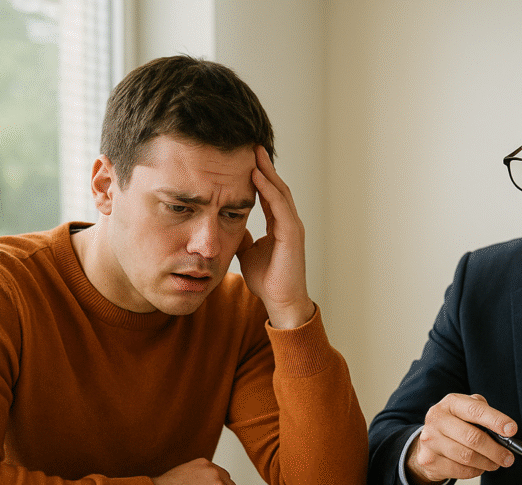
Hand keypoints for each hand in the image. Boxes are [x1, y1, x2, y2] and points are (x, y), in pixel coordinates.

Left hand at [236, 146, 315, 328]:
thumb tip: (229, 226)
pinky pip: (280, 205)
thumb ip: (242, 237)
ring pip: (280, 191)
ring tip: (254, 153)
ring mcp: (292, 227)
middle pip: (276, 186)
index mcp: (280, 225)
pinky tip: (257, 176)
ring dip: (267, 171)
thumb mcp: (248, 252)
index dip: (259, 175)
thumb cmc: (268, 280)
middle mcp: (289, 222)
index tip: (246, 158)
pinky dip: (268, 189)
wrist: (281, 301)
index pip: (269, 194)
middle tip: (252, 145)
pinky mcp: (291, 234)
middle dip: (264, 165)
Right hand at [406, 394, 516, 484]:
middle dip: (495, 450)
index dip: (496, 420)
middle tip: (508, 457)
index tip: (511, 430)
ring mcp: (431, 440)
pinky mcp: (429, 460)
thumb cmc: (453, 425)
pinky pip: (460, 470)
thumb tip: (505, 430)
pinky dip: (475, 471)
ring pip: (467, 457)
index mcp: (450, 403)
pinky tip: (478, 467)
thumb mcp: (465, 410)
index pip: (476, 410)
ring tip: (495, 463)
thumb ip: (483, 413)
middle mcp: (437, 419)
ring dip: (487, 463)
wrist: (426, 443)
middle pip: (472, 437)